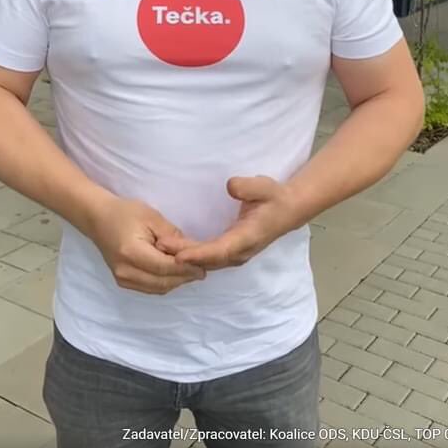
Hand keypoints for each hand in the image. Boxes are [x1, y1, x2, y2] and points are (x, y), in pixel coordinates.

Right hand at [90, 195, 206, 293]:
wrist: (98, 218)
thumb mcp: (152, 217)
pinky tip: (175, 272)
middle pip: (163, 282)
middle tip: (202, 269)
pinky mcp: (123, 282)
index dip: (186, 269)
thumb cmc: (125, 212)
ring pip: (158, 288)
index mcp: (132, 252)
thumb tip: (192, 252)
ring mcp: (122, 279)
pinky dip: (165, 282)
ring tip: (192, 271)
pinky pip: (150, 288)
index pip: (165, 267)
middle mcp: (125, 271)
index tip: (203, 267)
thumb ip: (172, 236)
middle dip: (184, 277)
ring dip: (176, 282)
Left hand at [156, 176, 294, 269]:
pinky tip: (175, 250)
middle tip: (159, 246)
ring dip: (186, 257)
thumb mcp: (264, 186)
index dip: (198, 254)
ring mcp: (236, 254)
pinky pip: (210, 257)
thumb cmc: (274, 197)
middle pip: (208, 259)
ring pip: (207, 261)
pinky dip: (193, 255)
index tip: (178, 255)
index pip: (219, 250)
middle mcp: (240, 251)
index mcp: (247, 237)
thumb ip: (248, 187)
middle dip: (184, 255)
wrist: (288, 209)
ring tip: (161, 248)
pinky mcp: (231, 251)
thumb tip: (231, 186)